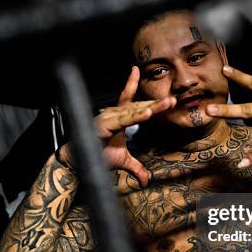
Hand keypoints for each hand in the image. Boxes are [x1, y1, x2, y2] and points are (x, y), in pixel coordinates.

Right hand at [60, 66, 175, 186]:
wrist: (79, 161)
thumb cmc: (98, 154)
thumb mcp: (122, 161)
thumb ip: (136, 168)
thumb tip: (145, 180)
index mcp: (118, 117)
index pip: (130, 99)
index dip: (134, 85)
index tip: (139, 71)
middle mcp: (113, 114)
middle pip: (138, 106)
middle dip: (157, 103)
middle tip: (173, 100)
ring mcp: (108, 118)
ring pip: (134, 111)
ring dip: (151, 107)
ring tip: (167, 104)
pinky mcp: (104, 126)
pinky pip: (123, 120)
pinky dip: (136, 116)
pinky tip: (147, 114)